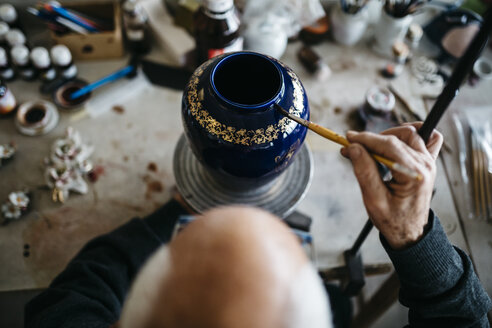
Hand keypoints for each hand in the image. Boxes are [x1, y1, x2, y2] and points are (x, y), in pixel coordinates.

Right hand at [340, 123, 442, 249]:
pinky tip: (396, 141)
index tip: (348, 139)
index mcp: (414, 175)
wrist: (410, 232)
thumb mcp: (374, 199)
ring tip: (371, 148)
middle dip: (372, 139)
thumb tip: (353, 147)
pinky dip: (412, 134)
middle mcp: (425, 165)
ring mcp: (429, 162)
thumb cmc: (393, 220)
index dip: (366, 139)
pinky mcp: (428, 162)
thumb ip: (364, 170)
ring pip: (410, 133)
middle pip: (397, 137)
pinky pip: (428, 138)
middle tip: (352, 147)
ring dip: (389, 136)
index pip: (388, 145)